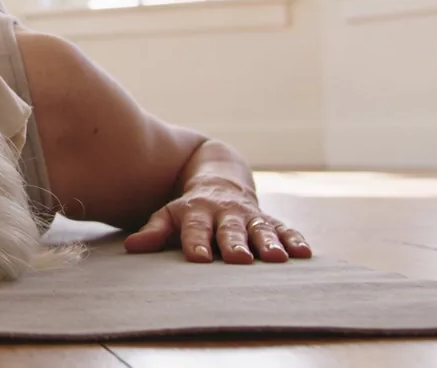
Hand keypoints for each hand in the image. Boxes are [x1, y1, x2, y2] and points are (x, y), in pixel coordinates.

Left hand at [122, 180, 311, 263]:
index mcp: (197, 212)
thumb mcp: (169, 214)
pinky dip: (294, 239)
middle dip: (235, 244)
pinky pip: (283, 228)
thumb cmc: (189, 208)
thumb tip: (131, 247)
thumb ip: (154, 231)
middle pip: (230, 230)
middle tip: (240, 259)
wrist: (218, 177)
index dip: (195, 242)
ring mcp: (248, 215)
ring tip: (276, 258)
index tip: (197, 258)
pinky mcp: (268, 218)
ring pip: (260, 228)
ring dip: (269, 242)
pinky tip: (305, 253)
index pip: (194, 229)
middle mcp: (224, 213)